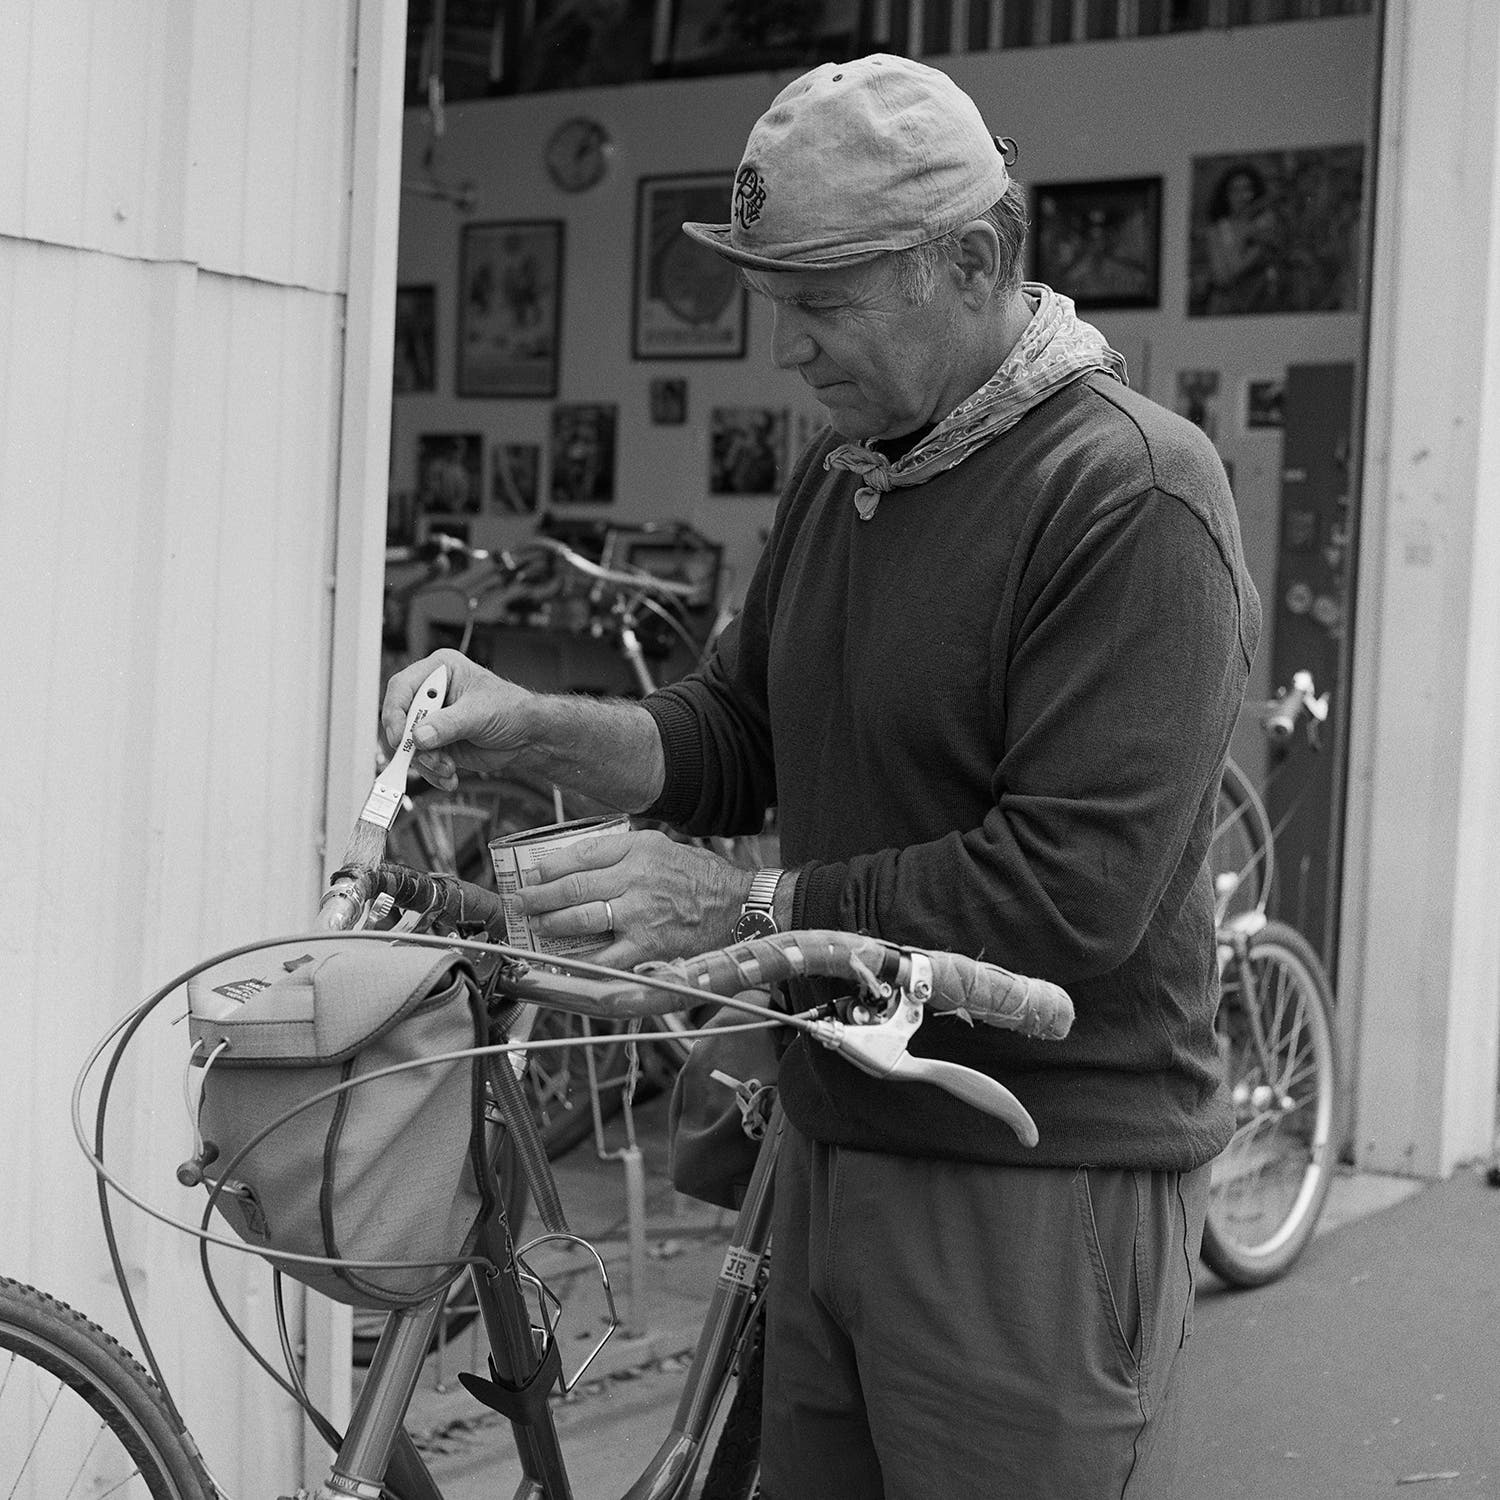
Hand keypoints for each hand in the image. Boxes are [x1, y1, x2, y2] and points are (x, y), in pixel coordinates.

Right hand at [382, 650, 535, 790]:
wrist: (527, 735)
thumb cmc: (511, 710)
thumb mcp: (479, 713)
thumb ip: (448, 724)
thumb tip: (419, 736)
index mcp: (439, 671)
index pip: (402, 687)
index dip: (395, 712)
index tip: (400, 737)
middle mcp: (431, 695)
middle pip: (400, 719)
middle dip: (413, 744)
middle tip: (430, 758)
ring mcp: (432, 720)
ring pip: (409, 745)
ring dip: (426, 762)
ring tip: (448, 768)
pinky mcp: (437, 743)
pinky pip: (422, 761)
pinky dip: (433, 773)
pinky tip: (449, 776)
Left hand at [516, 826, 754, 967]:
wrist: (740, 908)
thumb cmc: (703, 878)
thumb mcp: (664, 846)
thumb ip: (625, 852)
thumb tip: (582, 861)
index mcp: (639, 849)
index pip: (580, 854)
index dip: (548, 867)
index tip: (533, 874)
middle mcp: (635, 878)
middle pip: (571, 887)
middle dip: (537, 896)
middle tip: (521, 902)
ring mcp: (639, 915)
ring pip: (579, 919)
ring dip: (549, 923)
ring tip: (536, 925)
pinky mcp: (646, 947)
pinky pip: (602, 958)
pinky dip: (577, 962)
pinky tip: (561, 962)